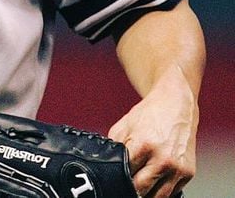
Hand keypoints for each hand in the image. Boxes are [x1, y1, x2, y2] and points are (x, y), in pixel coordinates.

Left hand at [108, 66, 197, 197]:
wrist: (176, 105)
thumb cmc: (148, 115)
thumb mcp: (123, 127)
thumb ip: (114, 149)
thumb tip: (106, 167)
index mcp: (143, 145)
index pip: (124, 174)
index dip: (115, 178)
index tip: (111, 181)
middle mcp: (163, 159)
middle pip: (140, 189)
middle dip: (129, 189)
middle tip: (122, 186)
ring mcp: (177, 168)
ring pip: (157, 197)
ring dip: (146, 194)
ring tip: (137, 188)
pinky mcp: (188, 173)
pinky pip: (172, 192)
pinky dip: (161, 191)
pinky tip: (153, 183)